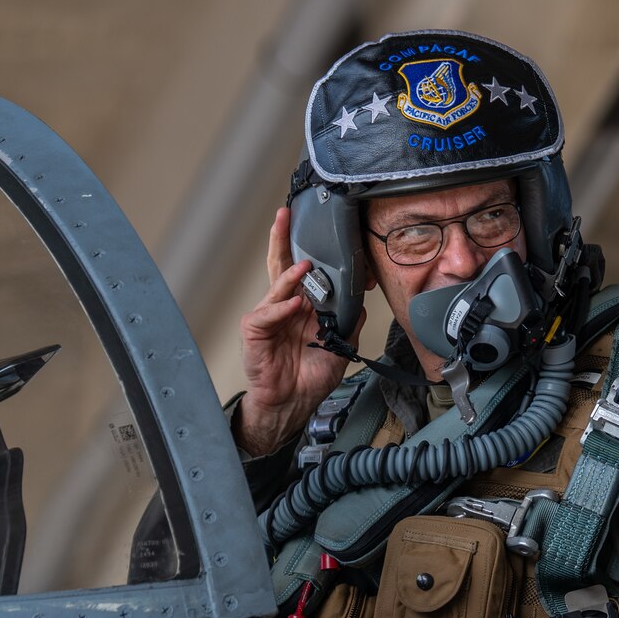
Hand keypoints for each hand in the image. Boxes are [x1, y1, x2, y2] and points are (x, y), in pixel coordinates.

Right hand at [235, 206, 359, 456]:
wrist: (293, 402)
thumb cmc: (310, 375)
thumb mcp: (340, 344)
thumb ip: (349, 320)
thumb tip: (363, 297)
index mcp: (302, 305)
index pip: (302, 270)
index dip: (307, 250)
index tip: (315, 228)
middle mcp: (283, 305)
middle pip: (280, 265)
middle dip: (281, 239)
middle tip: (284, 215)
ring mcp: (268, 316)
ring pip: (276, 286)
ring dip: (290, 275)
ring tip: (305, 265)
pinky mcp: (255, 331)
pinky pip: (268, 315)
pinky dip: (282, 309)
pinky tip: (295, 305)